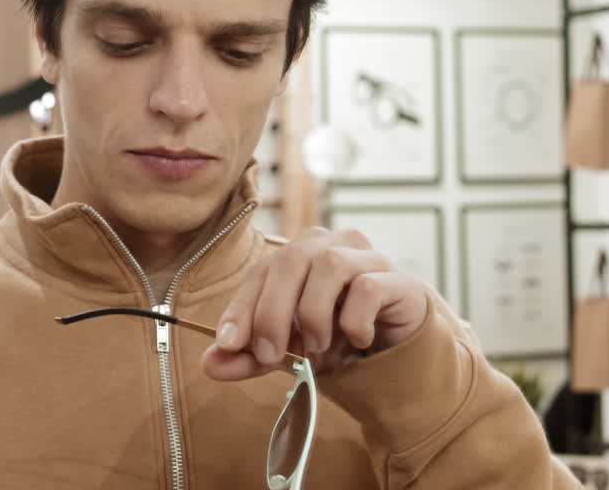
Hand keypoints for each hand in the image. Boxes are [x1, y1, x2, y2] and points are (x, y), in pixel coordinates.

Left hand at [202, 226, 429, 380]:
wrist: (397, 345)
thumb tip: (211, 364)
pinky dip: (354, 321)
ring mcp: (367, 256)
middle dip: (273, 312)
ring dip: (315, 316)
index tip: (229, 343)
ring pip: (330, 267)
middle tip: (272, 355)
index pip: (262, 270)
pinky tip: (357, 339)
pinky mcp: (398, 278)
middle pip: (291, 260)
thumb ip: (250, 355)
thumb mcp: (289, 350)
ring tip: (318, 347)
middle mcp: (331, 244)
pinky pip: (368, 289)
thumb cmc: (337, 336)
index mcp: (300, 253)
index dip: (242, 305)